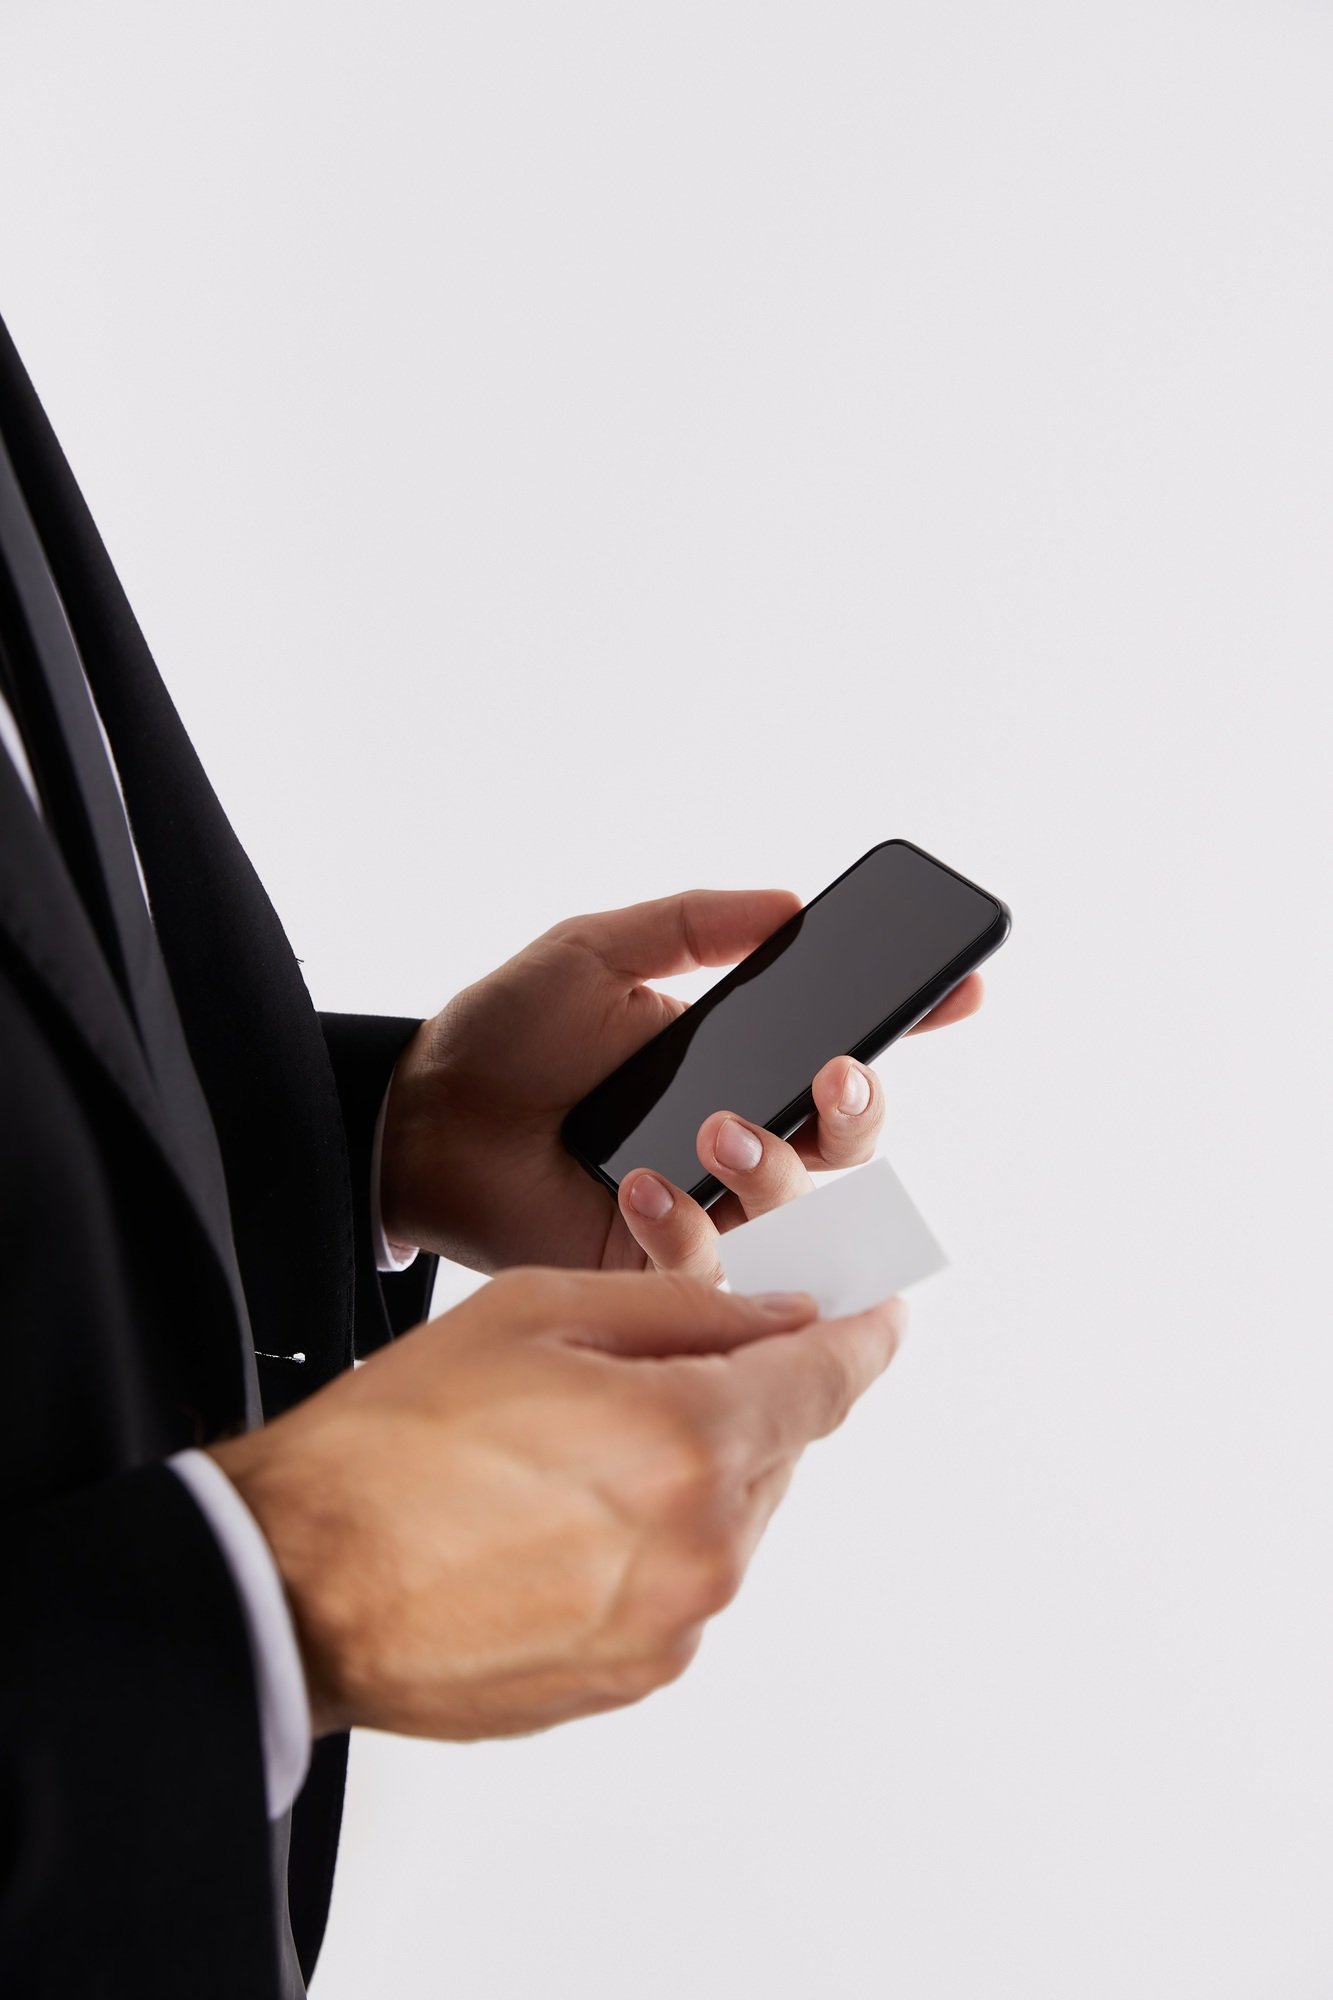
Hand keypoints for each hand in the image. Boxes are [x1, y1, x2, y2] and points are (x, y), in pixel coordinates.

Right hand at [211, 1269, 906, 1740]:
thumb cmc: (393, 1445)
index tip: (880, 1316)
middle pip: (779, 1446)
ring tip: (569, 1450)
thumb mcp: (537, 1312)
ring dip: (690, 1470)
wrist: (298, 1584)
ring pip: (731, 1516)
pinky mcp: (635, 1676)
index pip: (826, 1379)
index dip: (862, 1336)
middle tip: (651, 1369)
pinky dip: (653, 1537)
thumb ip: (684, 1310)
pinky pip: (683, 1582)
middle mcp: (702, 1547)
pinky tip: (558, 1515)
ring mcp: (673, 1625)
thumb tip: (776, 1315)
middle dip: (740, 1396)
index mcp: (687, 1441)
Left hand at [379, 888, 982, 1273]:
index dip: (911, 1023)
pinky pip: (719, 1272)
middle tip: (832, 1074)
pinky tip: (636, 1188)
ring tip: (714, 1127)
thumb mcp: (596, 953)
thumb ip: (691, 924)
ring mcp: (705, 1208)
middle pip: (853, 1145)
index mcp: (738, 1062)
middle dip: (862, 1112)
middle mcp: (738, 1139)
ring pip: (806, 1215)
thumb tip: (791, 903)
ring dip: (779, 1170)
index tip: (959, 988)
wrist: (415, 1119)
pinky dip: (687, 1230)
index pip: (845, 1048)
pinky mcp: (659, 1268)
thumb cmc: (503, 1035)